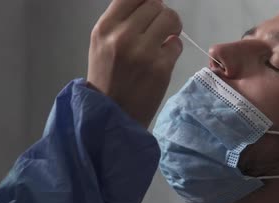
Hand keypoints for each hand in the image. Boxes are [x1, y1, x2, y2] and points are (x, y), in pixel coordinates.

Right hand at [87, 0, 182, 127]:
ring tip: (165, 40)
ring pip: (170, 19)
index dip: (147, 0)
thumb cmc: (108, 79)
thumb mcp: (102, 45)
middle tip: (159, 30)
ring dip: (172, 28)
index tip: (151, 9)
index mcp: (104, 28)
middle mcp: (122, 36)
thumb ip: (121, 22)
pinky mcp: (160, 67)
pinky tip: (162, 60)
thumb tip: (152, 1)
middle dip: (161, 15)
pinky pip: (177, 44)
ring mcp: (143, 52)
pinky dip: (173, 50)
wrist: (113, 115)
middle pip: (155, 4)